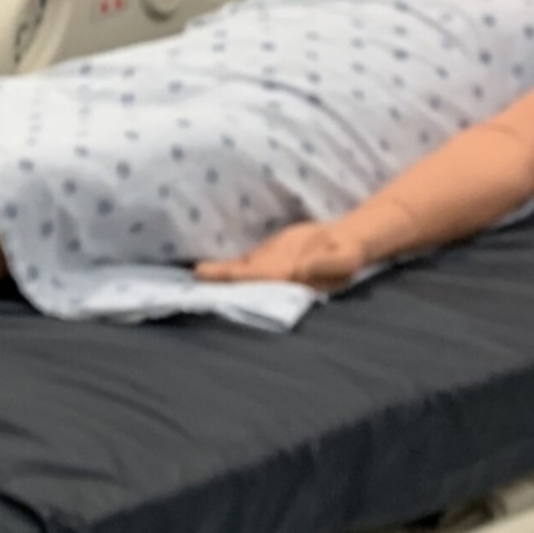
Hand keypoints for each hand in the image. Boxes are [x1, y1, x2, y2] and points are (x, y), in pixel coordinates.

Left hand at [194, 217, 370, 291]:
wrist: (342, 242)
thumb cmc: (346, 253)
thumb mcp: (345, 260)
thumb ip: (326, 266)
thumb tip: (301, 269)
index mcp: (290, 284)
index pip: (260, 288)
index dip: (239, 288)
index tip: (217, 290)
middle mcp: (273, 283)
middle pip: (240, 287)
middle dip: (217, 289)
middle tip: (191, 286)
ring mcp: (264, 273)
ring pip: (234, 278)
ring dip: (212, 280)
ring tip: (187, 279)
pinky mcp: (261, 261)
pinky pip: (236, 266)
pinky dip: (218, 270)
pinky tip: (197, 271)